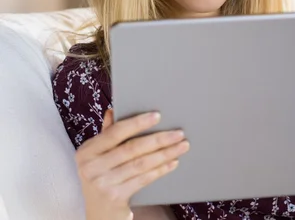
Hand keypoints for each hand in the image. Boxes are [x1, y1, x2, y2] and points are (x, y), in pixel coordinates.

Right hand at [75, 109, 189, 219]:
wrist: (99, 212)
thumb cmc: (102, 176)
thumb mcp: (98, 155)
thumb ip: (107, 134)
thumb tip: (113, 111)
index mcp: (87, 151)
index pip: (115, 132)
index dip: (137, 123)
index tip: (158, 116)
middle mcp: (91, 167)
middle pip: (132, 148)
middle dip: (159, 139)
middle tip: (179, 133)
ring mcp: (103, 183)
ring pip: (141, 164)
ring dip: (165, 154)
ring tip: (182, 146)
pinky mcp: (116, 196)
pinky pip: (144, 179)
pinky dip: (160, 169)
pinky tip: (173, 162)